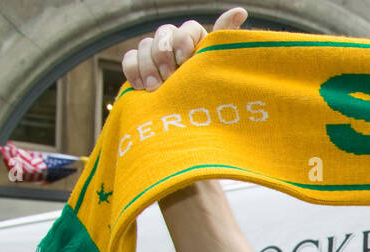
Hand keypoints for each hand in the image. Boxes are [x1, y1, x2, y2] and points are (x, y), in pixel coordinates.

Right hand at [122, 7, 247, 90]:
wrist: (189, 123)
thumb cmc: (208, 93)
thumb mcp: (218, 66)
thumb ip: (224, 38)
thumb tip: (240, 10)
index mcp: (199, 43)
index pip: (188, 28)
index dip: (183, 41)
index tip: (184, 60)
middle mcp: (176, 44)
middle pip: (163, 34)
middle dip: (163, 55)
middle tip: (168, 77)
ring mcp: (156, 55)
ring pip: (145, 44)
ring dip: (148, 66)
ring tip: (155, 88)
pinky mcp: (140, 67)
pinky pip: (129, 58)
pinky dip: (133, 70)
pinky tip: (141, 87)